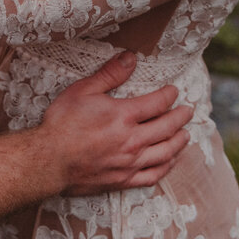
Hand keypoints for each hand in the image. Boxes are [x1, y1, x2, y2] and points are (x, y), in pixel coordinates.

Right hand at [41, 52, 191, 194]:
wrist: (49, 160)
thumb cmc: (63, 123)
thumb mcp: (84, 90)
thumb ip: (110, 74)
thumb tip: (130, 58)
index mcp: (124, 115)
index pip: (157, 103)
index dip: (169, 95)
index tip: (174, 91)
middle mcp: (132, 140)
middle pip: (166, 128)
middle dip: (180, 117)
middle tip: (188, 111)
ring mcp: (130, 163)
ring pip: (165, 153)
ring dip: (179, 143)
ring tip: (185, 135)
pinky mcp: (123, 180)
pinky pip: (153, 175)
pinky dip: (166, 167)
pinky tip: (170, 161)